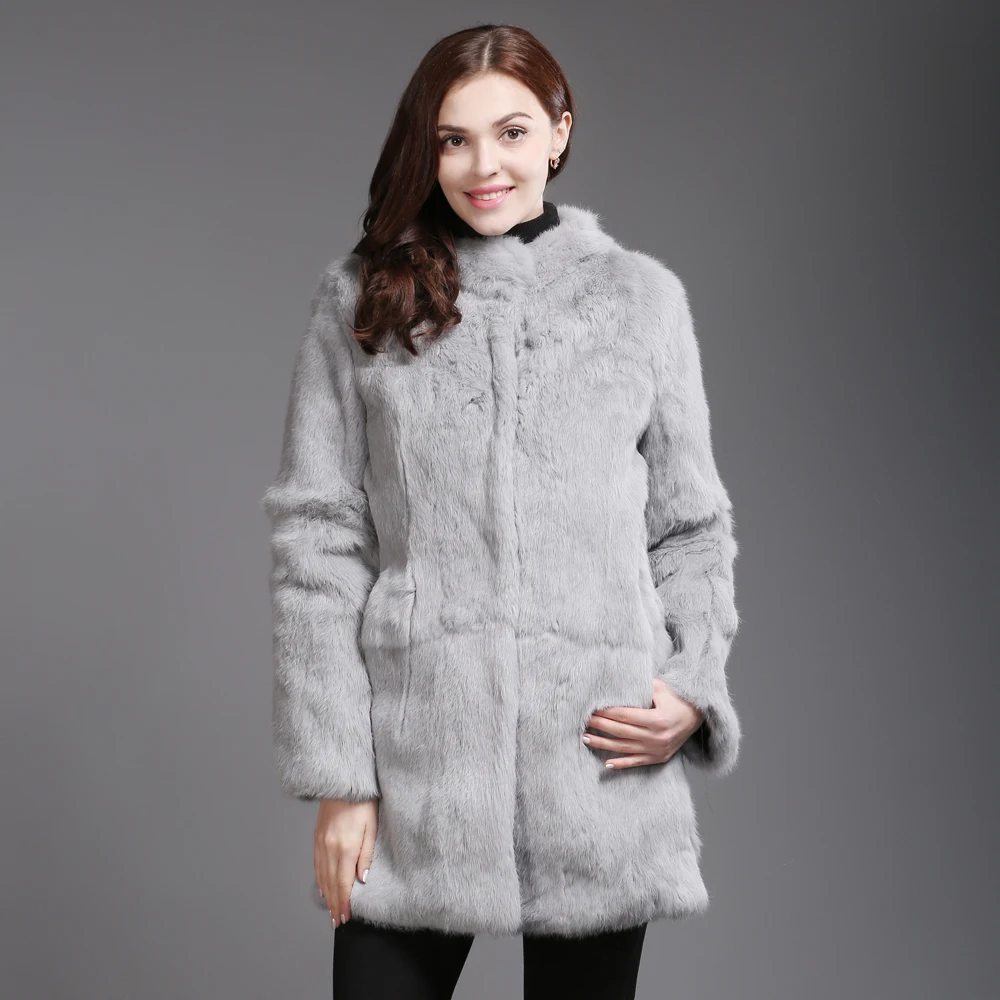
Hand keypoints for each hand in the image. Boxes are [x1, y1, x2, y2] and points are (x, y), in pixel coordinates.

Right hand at [315, 797, 377, 928]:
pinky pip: (316, 864)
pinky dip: (319, 880)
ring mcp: (320, 843)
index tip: (345, 917)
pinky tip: (323, 888)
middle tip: (338, 922)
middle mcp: (329, 848)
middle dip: (335, 905)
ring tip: (331, 911)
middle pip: (331, 884)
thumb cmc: (362, 802)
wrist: (343, 782)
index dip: (344, 903)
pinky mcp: (316, 837)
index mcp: (345, 847)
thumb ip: (366, 855)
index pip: (343, 883)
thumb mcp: (372, 827)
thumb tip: (362, 879)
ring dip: (327, 896)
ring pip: (321, 876)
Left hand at [582, 676, 704, 769]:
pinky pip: (636, 762)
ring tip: (586, 738)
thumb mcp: (661, 688)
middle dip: (600, 726)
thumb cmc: (677, 699)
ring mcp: (657, 750)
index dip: (606, 713)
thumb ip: (640, 685)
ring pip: (625, 748)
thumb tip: (615, 682)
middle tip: (583, 721)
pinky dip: (621, 764)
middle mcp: (657, 737)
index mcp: (658, 719)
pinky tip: (606, 764)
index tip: (591, 708)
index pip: (624, 716)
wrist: (697, 716)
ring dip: (603, 744)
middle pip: (621, 731)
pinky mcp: (659, 758)